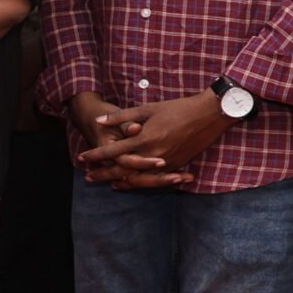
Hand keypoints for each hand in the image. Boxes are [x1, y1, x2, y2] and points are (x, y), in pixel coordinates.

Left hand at [78, 90, 223, 189]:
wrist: (210, 114)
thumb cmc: (177, 108)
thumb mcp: (147, 108)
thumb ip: (121, 117)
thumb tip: (98, 121)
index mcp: (144, 139)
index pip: (113, 151)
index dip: (95, 155)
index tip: (81, 158)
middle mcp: (154, 154)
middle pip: (122, 170)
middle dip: (103, 174)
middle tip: (88, 177)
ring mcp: (167, 162)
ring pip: (139, 179)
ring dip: (122, 182)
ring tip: (108, 184)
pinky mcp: (177, 165)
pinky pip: (155, 179)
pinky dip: (141, 182)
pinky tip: (132, 183)